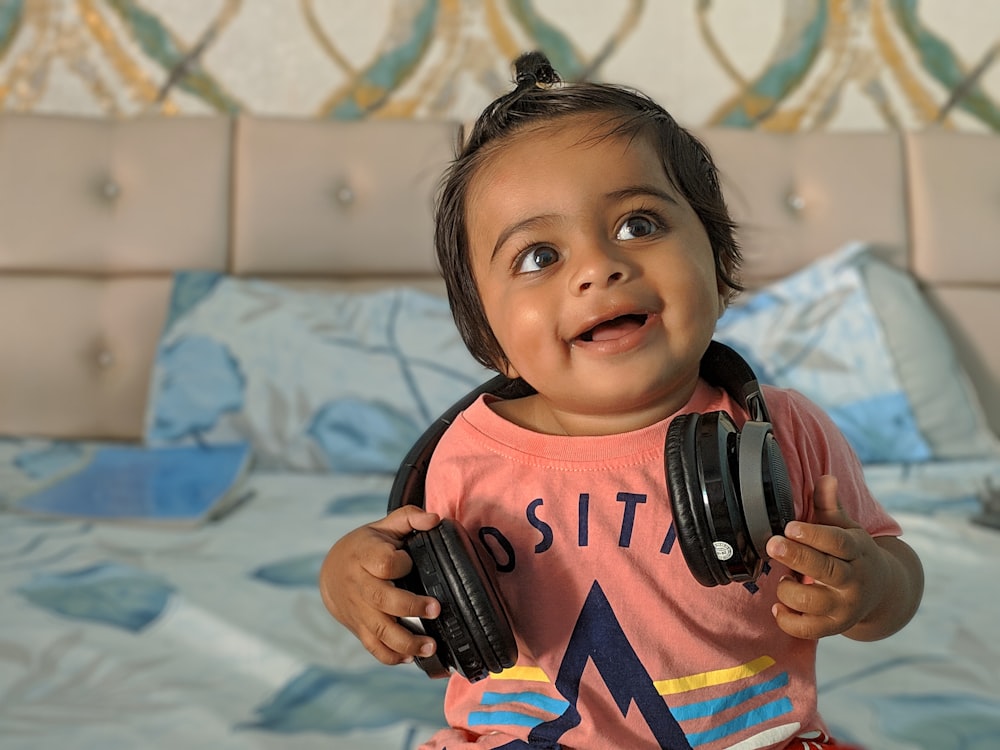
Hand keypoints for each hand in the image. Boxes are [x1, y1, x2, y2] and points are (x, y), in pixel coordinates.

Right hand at [319, 506, 441, 664]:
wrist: (332, 571)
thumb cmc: (367, 547)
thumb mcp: (385, 526)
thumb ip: (410, 517)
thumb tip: (435, 519)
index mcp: (364, 557)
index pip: (382, 563)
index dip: (399, 562)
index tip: (409, 561)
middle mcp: (359, 586)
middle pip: (382, 600)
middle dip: (410, 607)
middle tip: (436, 609)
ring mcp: (359, 611)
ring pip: (380, 631)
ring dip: (406, 642)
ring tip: (431, 646)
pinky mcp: (360, 629)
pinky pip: (374, 648)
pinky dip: (392, 656)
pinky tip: (411, 657)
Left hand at [765, 475, 891, 639]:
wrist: (881, 591)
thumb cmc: (852, 553)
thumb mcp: (846, 528)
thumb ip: (830, 506)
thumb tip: (826, 479)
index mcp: (858, 552)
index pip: (838, 543)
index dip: (814, 535)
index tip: (790, 526)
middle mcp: (854, 581)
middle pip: (826, 571)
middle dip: (797, 557)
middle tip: (773, 544)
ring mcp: (845, 607)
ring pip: (813, 602)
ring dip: (789, 590)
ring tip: (782, 578)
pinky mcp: (834, 627)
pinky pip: (807, 630)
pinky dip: (788, 620)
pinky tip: (778, 607)